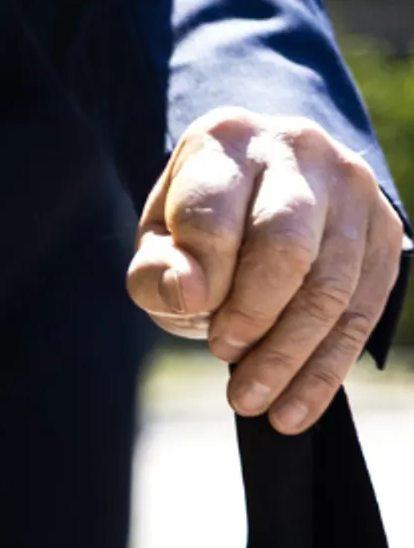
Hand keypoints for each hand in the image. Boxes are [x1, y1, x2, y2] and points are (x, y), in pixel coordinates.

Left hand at [128, 108, 406, 432]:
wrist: (265, 184)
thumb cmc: (202, 217)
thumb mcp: (160, 233)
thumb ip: (158, 266)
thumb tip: (186, 293)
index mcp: (228, 138)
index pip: (215, 213)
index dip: (202, 274)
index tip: (188, 312)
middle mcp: (299, 152)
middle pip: (285, 248)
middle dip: (254, 316)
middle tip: (223, 357)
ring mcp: (353, 192)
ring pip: (331, 289)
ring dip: (290, 357)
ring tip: (251, 400)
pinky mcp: (389, 234)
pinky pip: (363, 315)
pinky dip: (324, 371)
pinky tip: (292, 410)